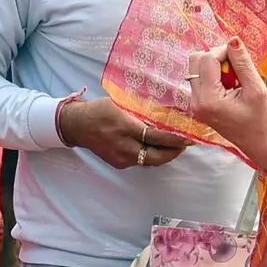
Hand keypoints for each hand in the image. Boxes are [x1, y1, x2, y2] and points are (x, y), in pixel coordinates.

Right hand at [56, 94, 188, 168]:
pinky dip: (151, 155)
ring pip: (150, 161)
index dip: (175, 139)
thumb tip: (166, 110)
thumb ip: (142, 110)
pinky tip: (156, 147)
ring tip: (174, 145)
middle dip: (174, 152)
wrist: (77, 125)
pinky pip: (140, 161)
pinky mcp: (118, 163)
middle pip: (156, 157)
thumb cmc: (100, 110)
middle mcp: (124, 146)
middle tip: (186, 144)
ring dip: (163, 154)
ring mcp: (121, 158)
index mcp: (125, 127)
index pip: (156, 137)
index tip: (189, 138)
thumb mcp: (121, 103)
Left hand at [181, 40, 266, 165]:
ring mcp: (194, 103)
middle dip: (215, 56)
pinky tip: (228, 85)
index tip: (240, 56)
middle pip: (195, 60)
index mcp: (209, 100)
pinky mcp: (197, 103)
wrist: (256, 142)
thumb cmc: (259, 118)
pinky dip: (212, 74)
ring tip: (233, 78)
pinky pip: (199, 77)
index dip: (224, 51)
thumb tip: (233, 39)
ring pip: (195, 67)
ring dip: (213, 64)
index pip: (208, 59)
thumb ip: (243, 63)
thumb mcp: (256, 89)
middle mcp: (196, 101)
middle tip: (235, 67)